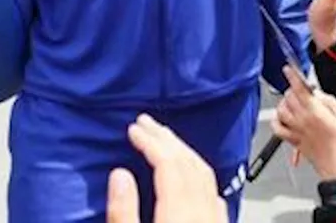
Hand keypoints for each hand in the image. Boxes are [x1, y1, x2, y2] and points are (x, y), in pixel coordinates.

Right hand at [107, 115, 227, 222]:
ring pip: (205, 175)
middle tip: (148, 123)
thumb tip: (119, 175)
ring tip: (168, 141)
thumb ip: (123, 212)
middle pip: (188, 163)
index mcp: (178, 213)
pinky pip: (214, 193)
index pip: (167, 163)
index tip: (134, 129)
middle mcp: (202, 213)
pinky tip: (196, 176)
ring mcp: (215, 221)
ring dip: (185, 152)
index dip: (150, 141)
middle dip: (166, 139)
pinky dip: (201, 174)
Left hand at [271, 68, 335, 180]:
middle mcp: (302, 119)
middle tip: (302, 92)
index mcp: (315, 112)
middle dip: (293, 90)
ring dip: (285, 103)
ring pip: (280, 109)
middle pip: (289, 96)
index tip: (288, 69)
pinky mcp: (291, 139)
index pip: (299, 89)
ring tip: (294, 104)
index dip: (292, 76)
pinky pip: (276, 127)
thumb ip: (328, 101)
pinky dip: (277, 120)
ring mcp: (294, 129)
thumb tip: (316, 92)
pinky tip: (284, 118)